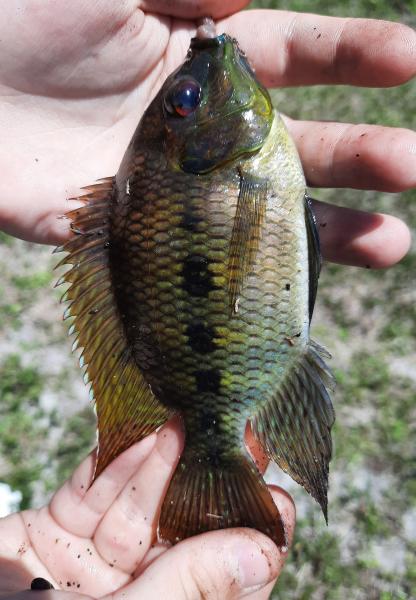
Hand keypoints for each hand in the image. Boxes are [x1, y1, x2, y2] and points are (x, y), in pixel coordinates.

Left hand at [0, 1, 413, 266]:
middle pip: (292, 144)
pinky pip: (203, 264)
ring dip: (327, 231)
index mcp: (194, 61)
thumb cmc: (18, 16)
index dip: (351, 56)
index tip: (410, 60)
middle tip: (413, 167)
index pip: (292, 57)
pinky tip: (293, 290)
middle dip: (360, 152)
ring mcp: (169, 192)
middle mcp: (193, 132)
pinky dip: (249, 279)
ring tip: (392, 245)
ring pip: (261, 217)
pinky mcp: (131, 240)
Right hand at [0, 420, 294, 599]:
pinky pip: (92, 490)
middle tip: (237, 435)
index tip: (277, 497)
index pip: (223, 580)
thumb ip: (188, 587)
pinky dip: (110, 463)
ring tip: (179, 425)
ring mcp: (94, 561)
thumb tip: (262, 555)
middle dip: (206, 482)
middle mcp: (135, 591)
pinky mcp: (57, 529)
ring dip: (156, 463)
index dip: (252, 538)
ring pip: (139, 503)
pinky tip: (135, 434)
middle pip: (183, 530)